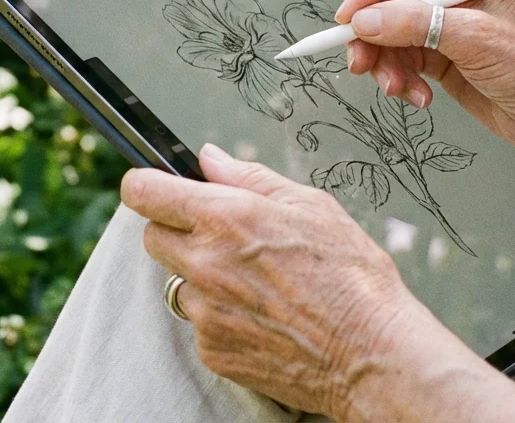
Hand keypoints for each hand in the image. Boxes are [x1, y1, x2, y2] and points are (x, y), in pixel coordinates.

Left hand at [120, 145, 514, 421]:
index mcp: (225, 218)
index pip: (142, 192)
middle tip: (221, 236)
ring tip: (256, 283)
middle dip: (176, 230)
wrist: (372, 356)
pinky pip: (199, 323)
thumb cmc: (352, 277)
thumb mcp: (311, 206)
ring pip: (177, 283)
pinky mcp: (212, 350)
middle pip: (152, 237)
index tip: (156, 187)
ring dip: (201, 277)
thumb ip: (250, 177)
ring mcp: (205, 311)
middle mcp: (204, 264)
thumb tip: (209, 158)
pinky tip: (263, 315)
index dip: (146, 185)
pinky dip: (221, 316)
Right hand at [334, 0, 514, 154]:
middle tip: (361, 63)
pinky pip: (397, 60)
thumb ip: (416, 25)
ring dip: (383, 64)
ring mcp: (441, 22)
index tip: (350, 18)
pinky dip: (399, 80)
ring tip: (398, 89)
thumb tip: (363, 21)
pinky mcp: (437, 54)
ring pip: (384, 33)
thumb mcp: (475, 40)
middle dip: (370, 33)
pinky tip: (419, 97)